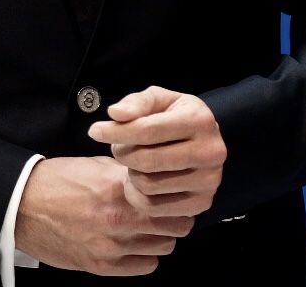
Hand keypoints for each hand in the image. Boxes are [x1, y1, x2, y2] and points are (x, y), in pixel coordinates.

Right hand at [14, 155, 192, 276]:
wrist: (23, 207)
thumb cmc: (57, 182)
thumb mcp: (97, 165)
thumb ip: (129, 173)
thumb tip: (155, 175)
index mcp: (120, 188)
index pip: (173, 197)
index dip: (179, 194)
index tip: (177, 192)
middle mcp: (119, 218)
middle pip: (177, 225)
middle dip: (177, 216)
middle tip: (169, 211)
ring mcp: (111, 245)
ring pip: (165, 246)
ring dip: (162, 236)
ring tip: (150, 227)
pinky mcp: (102, 265)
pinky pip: (145, 266)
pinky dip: (146, 256)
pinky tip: (136, 244)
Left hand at [88, 86, 226, 220]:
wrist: (202, 141)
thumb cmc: (175, 117)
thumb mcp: (158, 100)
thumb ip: (136, 103)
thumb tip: (114, 114)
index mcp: (200, 120)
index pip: (148, 130)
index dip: (116, 132)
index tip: (94, 131)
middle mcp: (211, 152)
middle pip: (146, 160)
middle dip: (122, 154)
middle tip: (118, 148)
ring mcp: (209, 181)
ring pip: (148, 185)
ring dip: (130, 174)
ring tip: (134, 162)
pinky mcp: (202, 203)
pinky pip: (154, 207)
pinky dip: (138, 195)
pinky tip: (141, 180)